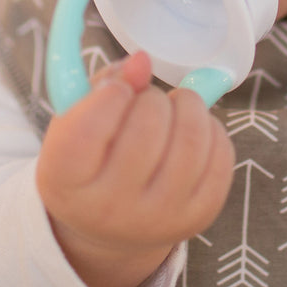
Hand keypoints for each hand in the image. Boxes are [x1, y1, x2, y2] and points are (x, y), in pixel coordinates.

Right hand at [36, 51, 234, 286]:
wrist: (110, 224)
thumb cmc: (92, 158)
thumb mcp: (77, 121)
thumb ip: (104, 83)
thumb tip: (142, 62)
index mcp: (65, 179)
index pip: (89, 127)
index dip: (112, 93)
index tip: (119, 89)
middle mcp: (109, 208)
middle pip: (148, 126)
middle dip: (154, 96)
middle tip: (148, 100)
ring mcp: (158, 218)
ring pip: (193, 138)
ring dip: (188, 105)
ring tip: (175, 107)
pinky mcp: (198, 218)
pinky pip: (221, 155)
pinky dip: (212, 129)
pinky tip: (191, 132)